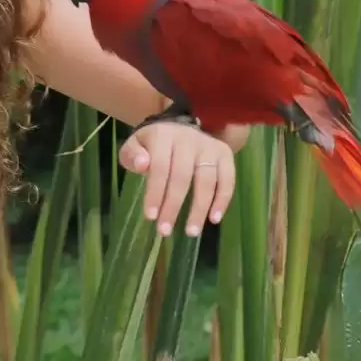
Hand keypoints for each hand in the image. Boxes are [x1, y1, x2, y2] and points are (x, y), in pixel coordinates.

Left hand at [119, 121, 235, 237]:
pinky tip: (213, 219)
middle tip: (165, 230)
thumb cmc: (153, 143)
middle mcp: (188, 138)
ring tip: (191, 232)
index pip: (160, 167)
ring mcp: (209, 146)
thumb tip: (142, 165)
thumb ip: (132, 155)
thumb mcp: (135, 145)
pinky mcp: (225, 154)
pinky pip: (227, 180)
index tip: (151, 217)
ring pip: (207, 180)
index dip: (156, 193)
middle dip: (173, 206)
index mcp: (163, 135)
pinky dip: (222, 201)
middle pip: (182, 176)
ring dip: (199, 209)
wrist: (178, 128)